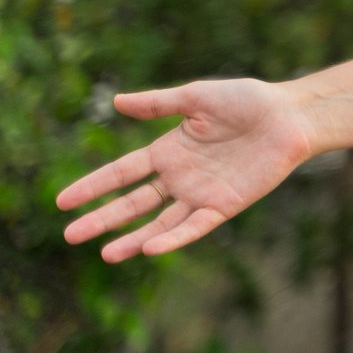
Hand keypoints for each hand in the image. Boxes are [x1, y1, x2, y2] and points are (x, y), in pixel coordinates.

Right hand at [56, 79, 317, 261]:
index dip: (93, 186)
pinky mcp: (225, 205)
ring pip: (159, 222)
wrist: (290, 115)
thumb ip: (158, 103)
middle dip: (102, 219)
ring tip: (105, 254)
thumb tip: (116, 101)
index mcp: (169, 150)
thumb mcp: (196, 98)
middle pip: (133, 203)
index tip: (62, 201)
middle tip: (70, 235)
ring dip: (133, 238)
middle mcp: (180, 176)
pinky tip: (149, 248)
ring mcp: (201, 193)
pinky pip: (195, 226)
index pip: (122, 173)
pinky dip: (173, 238)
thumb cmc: (247, 100)